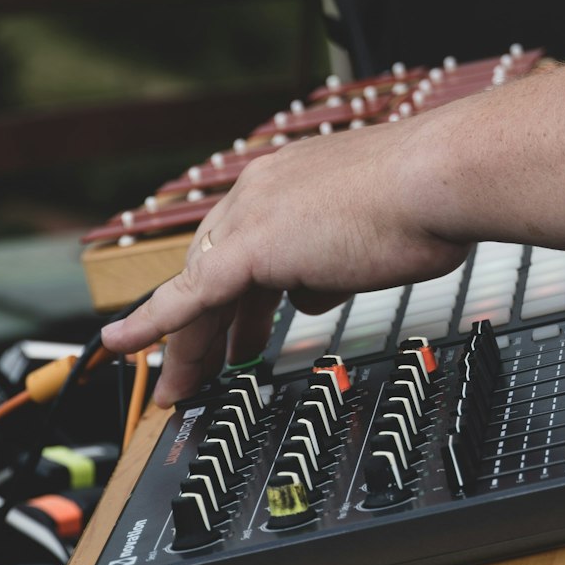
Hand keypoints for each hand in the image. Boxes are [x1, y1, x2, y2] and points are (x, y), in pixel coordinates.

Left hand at [100, 119, 470, 405]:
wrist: (441, 179)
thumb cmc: (431, 201)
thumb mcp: (375, 236)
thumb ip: (332, 263)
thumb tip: (315, 292)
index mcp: (294, 180)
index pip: (244, 240)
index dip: (231, 289)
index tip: (230, 321)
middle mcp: (264, 189)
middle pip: (214, 267)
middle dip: (203, 325)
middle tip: (197, 367)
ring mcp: (255, 214)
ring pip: (202, 290)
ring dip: (189, 342)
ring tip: (179, 385)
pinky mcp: (251, 246)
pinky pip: (189, 297)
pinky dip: (153, 323)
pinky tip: (124, 344)